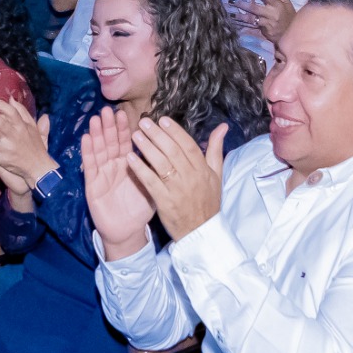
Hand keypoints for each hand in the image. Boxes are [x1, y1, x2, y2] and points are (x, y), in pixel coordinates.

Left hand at [0, 97, 54, 195]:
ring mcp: (7, 149)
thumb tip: (11, 99)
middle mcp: (14, 136)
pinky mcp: (3, 161)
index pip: (11, 113)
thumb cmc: (36, 145)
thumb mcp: (32, 127)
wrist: (39, 168)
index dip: (0, 105)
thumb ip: (23, 112)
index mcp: (22, 127)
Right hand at [80, 107, 156, 253]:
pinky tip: (86, 138)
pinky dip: (87, 152)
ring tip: (95, 119)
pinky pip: (90, 167)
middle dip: (109, 126)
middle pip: (110, 142)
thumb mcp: (152, 185)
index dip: (124, 128)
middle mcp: (113, 166)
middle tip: (107, 109)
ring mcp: (102, 174)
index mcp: (128, 164)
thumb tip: (168, 147)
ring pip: (99, 150)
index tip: (124, 112)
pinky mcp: (92, 185)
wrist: (127, 231)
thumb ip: (156, 167)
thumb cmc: (140, 207)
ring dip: (97, 134)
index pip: (126, 142)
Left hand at [127, 116, 227, 241]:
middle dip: (157, 134)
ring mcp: (176, 189)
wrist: (201, 232)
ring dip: (146, 147)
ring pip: (160, 163)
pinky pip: (150, 181)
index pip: (188, 145)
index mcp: (203, 169)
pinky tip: (130, 158)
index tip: (162, 119)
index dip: (175, 131)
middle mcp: (190, 177)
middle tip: (144, 122)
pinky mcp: (164, 201)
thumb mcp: (216, 174)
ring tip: (135, 135)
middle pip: (172, 151)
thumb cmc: (208, 202)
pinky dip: (140, 169)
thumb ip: (216, 149)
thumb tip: (222, 127)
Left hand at [237, 0, 296, 43]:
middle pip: (255, 8)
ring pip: (252, 19)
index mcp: (278, 4)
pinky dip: (245, 24)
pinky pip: (253, 26)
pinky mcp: (264, 31)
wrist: (291, 33)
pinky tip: (236, 22)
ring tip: (231, 13)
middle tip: (232, 0)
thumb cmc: (288, 15)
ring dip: (241, 16)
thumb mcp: (287, 3)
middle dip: (243, 4)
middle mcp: (272, 14)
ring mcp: (267, 23)